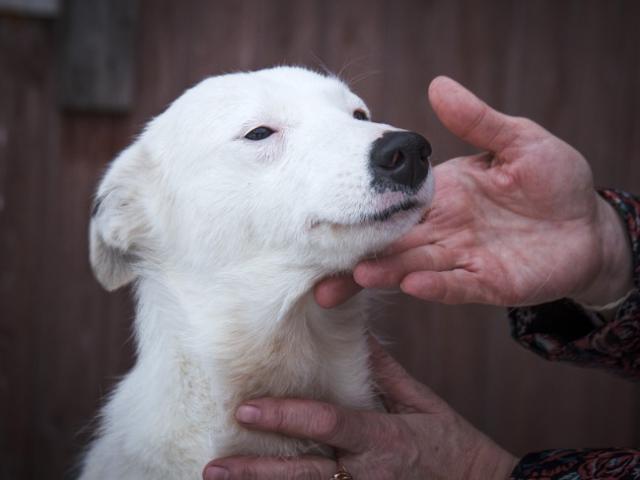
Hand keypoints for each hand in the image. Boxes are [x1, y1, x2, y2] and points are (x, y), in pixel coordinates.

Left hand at [203, 338, 517, 479]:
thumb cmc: (453, 443)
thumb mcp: (423, 403)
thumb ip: (385, 373)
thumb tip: (356, 336)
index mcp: (382, 438)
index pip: (329, 424)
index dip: (287, 417)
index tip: (248, 410)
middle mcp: (367, 472)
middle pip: (305, 473)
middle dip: (257, 471)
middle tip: (214, 466)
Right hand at [316, 77, 632, 306]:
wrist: (589, 224)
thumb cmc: (553, 179)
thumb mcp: (518, 140)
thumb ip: (477, 120)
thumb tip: (437, 84)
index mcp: (441, 196)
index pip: (393, 204)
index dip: (364, 210)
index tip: (331, 213)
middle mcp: (443, 229)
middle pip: (392, 244)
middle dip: (359, 256)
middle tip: (321, 268)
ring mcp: (462, 259)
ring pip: (415, 267)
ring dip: (387, 272)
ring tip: (358, 276)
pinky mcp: (487, 283)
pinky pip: (455, 285)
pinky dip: (435, 286)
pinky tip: (412, 285)